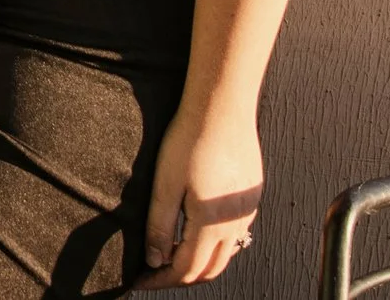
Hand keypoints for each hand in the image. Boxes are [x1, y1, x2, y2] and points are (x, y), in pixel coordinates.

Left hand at [137, 100, 262, 287]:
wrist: (222, 108)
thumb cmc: (190, 140)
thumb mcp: (165, 185)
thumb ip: (160, 226)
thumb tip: (155, 260)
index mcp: (212, 224)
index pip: (186, 269)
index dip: (160, 280)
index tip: (139, 281)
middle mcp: (235, 224)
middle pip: (210, 270)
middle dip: (180, 277)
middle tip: (153, 275)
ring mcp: (247, 212)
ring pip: (226, 255)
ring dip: (199, 263)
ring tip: (171, 258)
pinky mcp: (251, 198)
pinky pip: (236, 235)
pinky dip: (215, 246)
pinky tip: (197, 235)